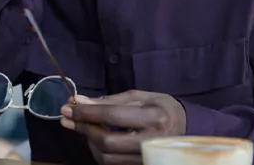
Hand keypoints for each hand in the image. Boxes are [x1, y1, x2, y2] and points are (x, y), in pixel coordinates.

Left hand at [60, 91, 186, 164]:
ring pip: (107, 157)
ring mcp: (147, 158)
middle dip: (84, 128)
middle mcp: (152, 141)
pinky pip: (112, 164)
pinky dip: (98, 151)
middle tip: (68, 117)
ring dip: (88, 141)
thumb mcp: (139, 97)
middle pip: (107, 141)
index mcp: (154, 117)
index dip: (87, 112)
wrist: (185, 128)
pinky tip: (95, 138)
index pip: (113, 116)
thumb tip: (78, 101)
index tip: (68, 107)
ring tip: (83, 126)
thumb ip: (109, 101)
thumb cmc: (160, 107)